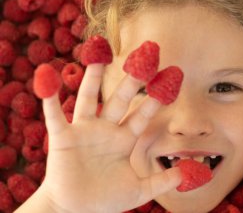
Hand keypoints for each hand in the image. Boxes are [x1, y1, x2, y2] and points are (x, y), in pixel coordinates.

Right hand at [29, 64, 180, 212]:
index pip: (143, 114)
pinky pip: (55, 116)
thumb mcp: (140, 190)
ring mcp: (84, 131)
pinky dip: (50, 97)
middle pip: (120, 99)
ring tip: (100, 53)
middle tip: (145, 56)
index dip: (157, 97)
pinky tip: (46, 76)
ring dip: (93, 77)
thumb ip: (162, 181)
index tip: (171, 77)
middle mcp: (106, 129)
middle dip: (132, 79)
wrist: (75, 212)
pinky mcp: (62, 138)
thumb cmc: (106, 199)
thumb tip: (186, 174)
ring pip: (89, 98)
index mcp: (125, 139)